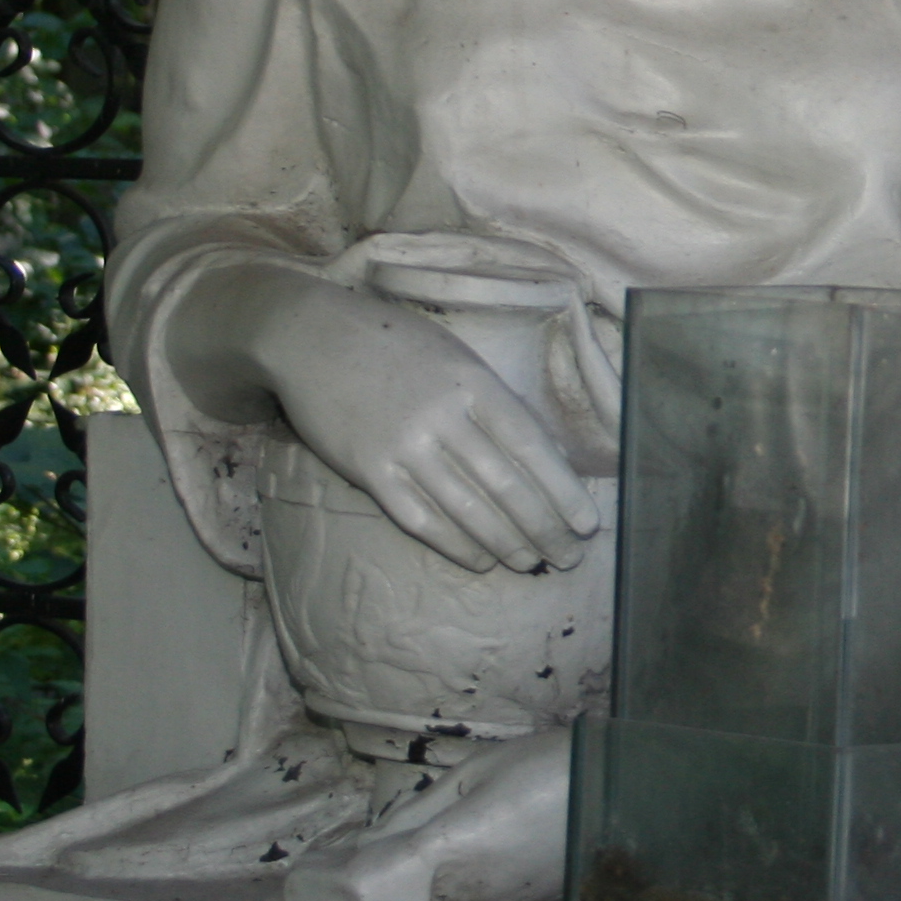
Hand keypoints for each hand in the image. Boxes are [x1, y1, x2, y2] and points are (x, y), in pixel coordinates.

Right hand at [210, 266, 601, 573]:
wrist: (312, 336)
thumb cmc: (396, 345)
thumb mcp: (457, 356)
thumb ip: (494, 402)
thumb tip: (543, 456)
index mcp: (474, 381)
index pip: (531, 446)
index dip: (563, 490)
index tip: (588, 522)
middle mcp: (442, 415)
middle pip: (504, 484)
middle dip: (543, 527)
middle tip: (568, 556)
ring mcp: (404, 444)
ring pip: (465, 508)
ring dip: (504, 543)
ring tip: (531, 564)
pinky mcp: (368, 468)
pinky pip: (419, 517)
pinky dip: (454, 545)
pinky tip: (479, 561)